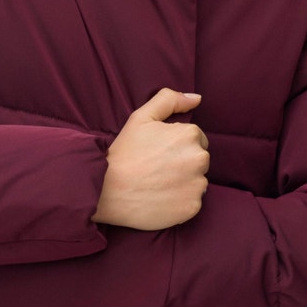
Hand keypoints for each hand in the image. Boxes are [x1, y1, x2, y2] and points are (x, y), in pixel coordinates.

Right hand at [92, 88, 208, 230]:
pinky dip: (180, 201)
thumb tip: (196, 98)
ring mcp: (197, 185)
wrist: (107, 191)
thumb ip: (169, 100)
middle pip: (199, 160)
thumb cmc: (124, 153)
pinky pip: (193, 202)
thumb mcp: (141, 117)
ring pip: (197, 181)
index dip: (176, 145)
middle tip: (157, 169)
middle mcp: (199, 159)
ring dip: (184, 182)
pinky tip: (161, 198)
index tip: (158, 153)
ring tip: (158, 184)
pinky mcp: (192, 207)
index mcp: (190, 135)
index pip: (196, 138)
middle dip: (183, 162)